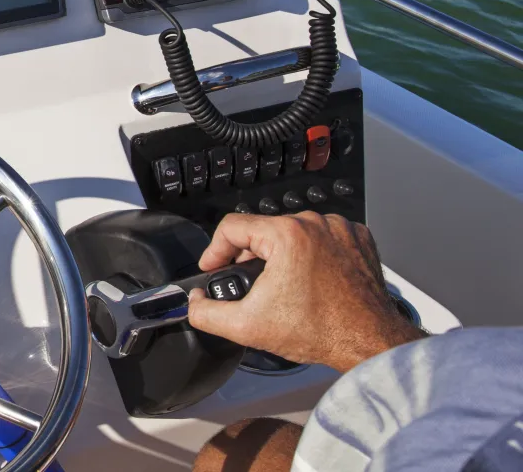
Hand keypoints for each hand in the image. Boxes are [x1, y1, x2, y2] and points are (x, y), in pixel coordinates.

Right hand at [186, 211, 422, 371]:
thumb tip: (195, 303)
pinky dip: (313, 255)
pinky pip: (323, 238)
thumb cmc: (322, 331)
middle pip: (264, 230)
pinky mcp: (358, 239)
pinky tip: (312, 281)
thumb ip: (207, 313)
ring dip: (282, 255)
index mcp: (287, 234)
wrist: (370, 342)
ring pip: (294, 233)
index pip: (232, 227)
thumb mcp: (247, 327)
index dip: (215, 250)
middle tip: (249, 284)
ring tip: (283, 285)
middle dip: (250, 257)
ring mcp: (341, 229)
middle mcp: (316, 223)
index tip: (215, 268)